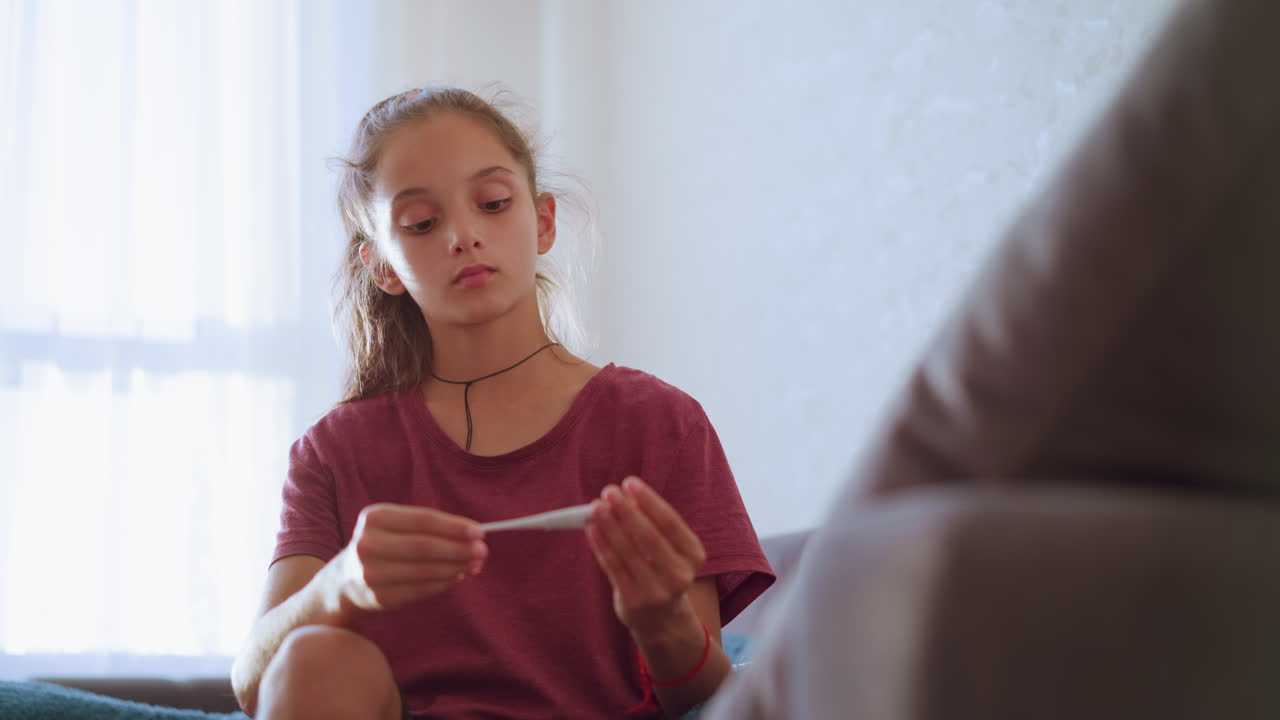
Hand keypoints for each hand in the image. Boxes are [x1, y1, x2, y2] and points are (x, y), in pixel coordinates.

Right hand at [329, 503, 485, 613]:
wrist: (347, 579)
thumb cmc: (385, 544)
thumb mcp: (397, 525)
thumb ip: (432, 527)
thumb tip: (474, 538)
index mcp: (374, 518)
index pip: (423, 520)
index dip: (454, 526)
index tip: (479, 532)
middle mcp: (368, 544)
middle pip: (425, 546)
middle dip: (459, 549)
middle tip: (483, 551)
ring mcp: (371, 573)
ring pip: (426, 570)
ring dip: (455, 567)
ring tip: (473, 564)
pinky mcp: (380, 597)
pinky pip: (421, 589)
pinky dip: (443, 583)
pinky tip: (455, 576)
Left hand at [586, 476, 707, 638]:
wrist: (660, 619)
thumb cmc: (661, 570)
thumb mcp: (667, 550)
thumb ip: (650, 525)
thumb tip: (622, 497)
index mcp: (694, 556)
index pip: (670, 523)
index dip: (649, 501)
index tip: (630, 483)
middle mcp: (680, 576)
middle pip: (650, 537)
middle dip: (627, 510)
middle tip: (609, 491)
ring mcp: (657, 592)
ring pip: (628, 552)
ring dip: (609, 525)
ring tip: (595, 507)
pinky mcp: (634, 602)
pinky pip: (613, 568)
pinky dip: (601, 545)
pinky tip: (592, 529)